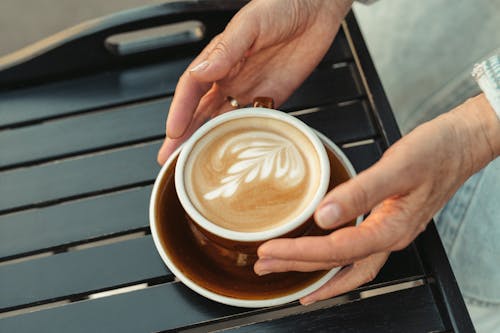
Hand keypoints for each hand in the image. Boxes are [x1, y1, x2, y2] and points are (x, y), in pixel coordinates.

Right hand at [157, 0, 352, 163]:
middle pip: (199, 111)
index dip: (180, 110)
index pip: (191, 88)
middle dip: (183, 135)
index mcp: (219, 58)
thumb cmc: (281, 7)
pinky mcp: (270, 99)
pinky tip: (230, 153)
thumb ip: (227, 49)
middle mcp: (229, 77)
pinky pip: (250, 122)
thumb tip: (204, 70)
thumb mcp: (250, 23)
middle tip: (170, 160)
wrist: (316, 11)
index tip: (172, 132)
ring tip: (191, 164)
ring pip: (220, 121)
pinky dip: (238, 138)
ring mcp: (248, 90)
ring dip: (204, 142)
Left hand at [254, 94, 499, 304]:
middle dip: (299, 268)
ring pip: (347, 265)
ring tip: (281, 269)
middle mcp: (390, 237)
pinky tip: (318, 257)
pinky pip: (356, 253)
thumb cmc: (436, 152)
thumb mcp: (397, 168)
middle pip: (339, 265)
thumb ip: (360, 192)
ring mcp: (389, 232)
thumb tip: (323, 215)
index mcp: (392, 229)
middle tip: (264, 266)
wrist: (462, 143)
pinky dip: (334, 262)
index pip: (337, 249)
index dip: (300, 252)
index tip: (270, 250)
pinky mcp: (386, 222)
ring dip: (314, 270)